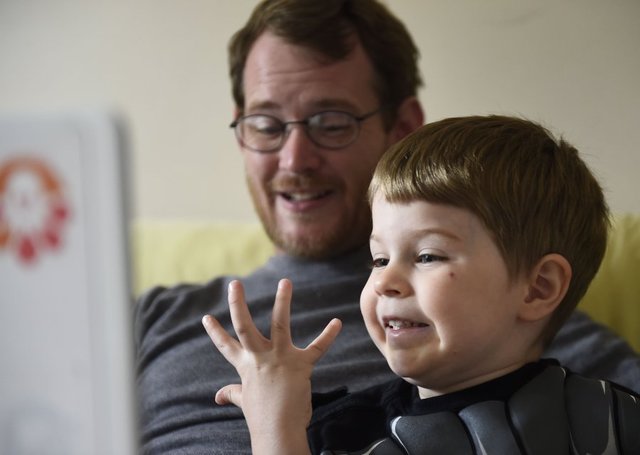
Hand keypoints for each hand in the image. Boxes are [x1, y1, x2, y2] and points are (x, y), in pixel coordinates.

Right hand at [202, 278, 341, 453]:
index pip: (226, 346)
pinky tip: (337, 322)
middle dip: (238, 304)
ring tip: (284, 282)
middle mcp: (260, 358)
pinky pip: (317, 347)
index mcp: (246, 366)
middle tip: (234, 283)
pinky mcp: (300, 365)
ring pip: (280, 324)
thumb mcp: (244, 401)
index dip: (215, 332)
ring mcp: (280, 359)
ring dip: (282, 301)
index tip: (206, 317)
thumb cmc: (262, 417)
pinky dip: (328, 335)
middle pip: (245, 327)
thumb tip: (218, 395)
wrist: (278, 432)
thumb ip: (233, 393)